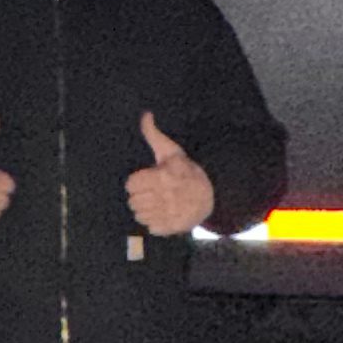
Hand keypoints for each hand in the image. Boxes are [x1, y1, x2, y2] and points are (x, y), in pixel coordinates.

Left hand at [125, 109, 213, 239]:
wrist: (211, 195)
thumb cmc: (187, 171)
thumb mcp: (171, 151)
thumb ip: (153, 135)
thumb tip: (146, 114)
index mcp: (163, 177)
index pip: (131, 185)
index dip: (137, 181)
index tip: (146, 179)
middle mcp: (165, 197)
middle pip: (133, 202)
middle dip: (140, 195)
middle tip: (151, 191)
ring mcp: (169, 214)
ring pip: (139, 215)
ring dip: (145, 209)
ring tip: (156, 201)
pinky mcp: (172, 227)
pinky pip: (150, 227)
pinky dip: (154, 222)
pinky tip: (163, 213)